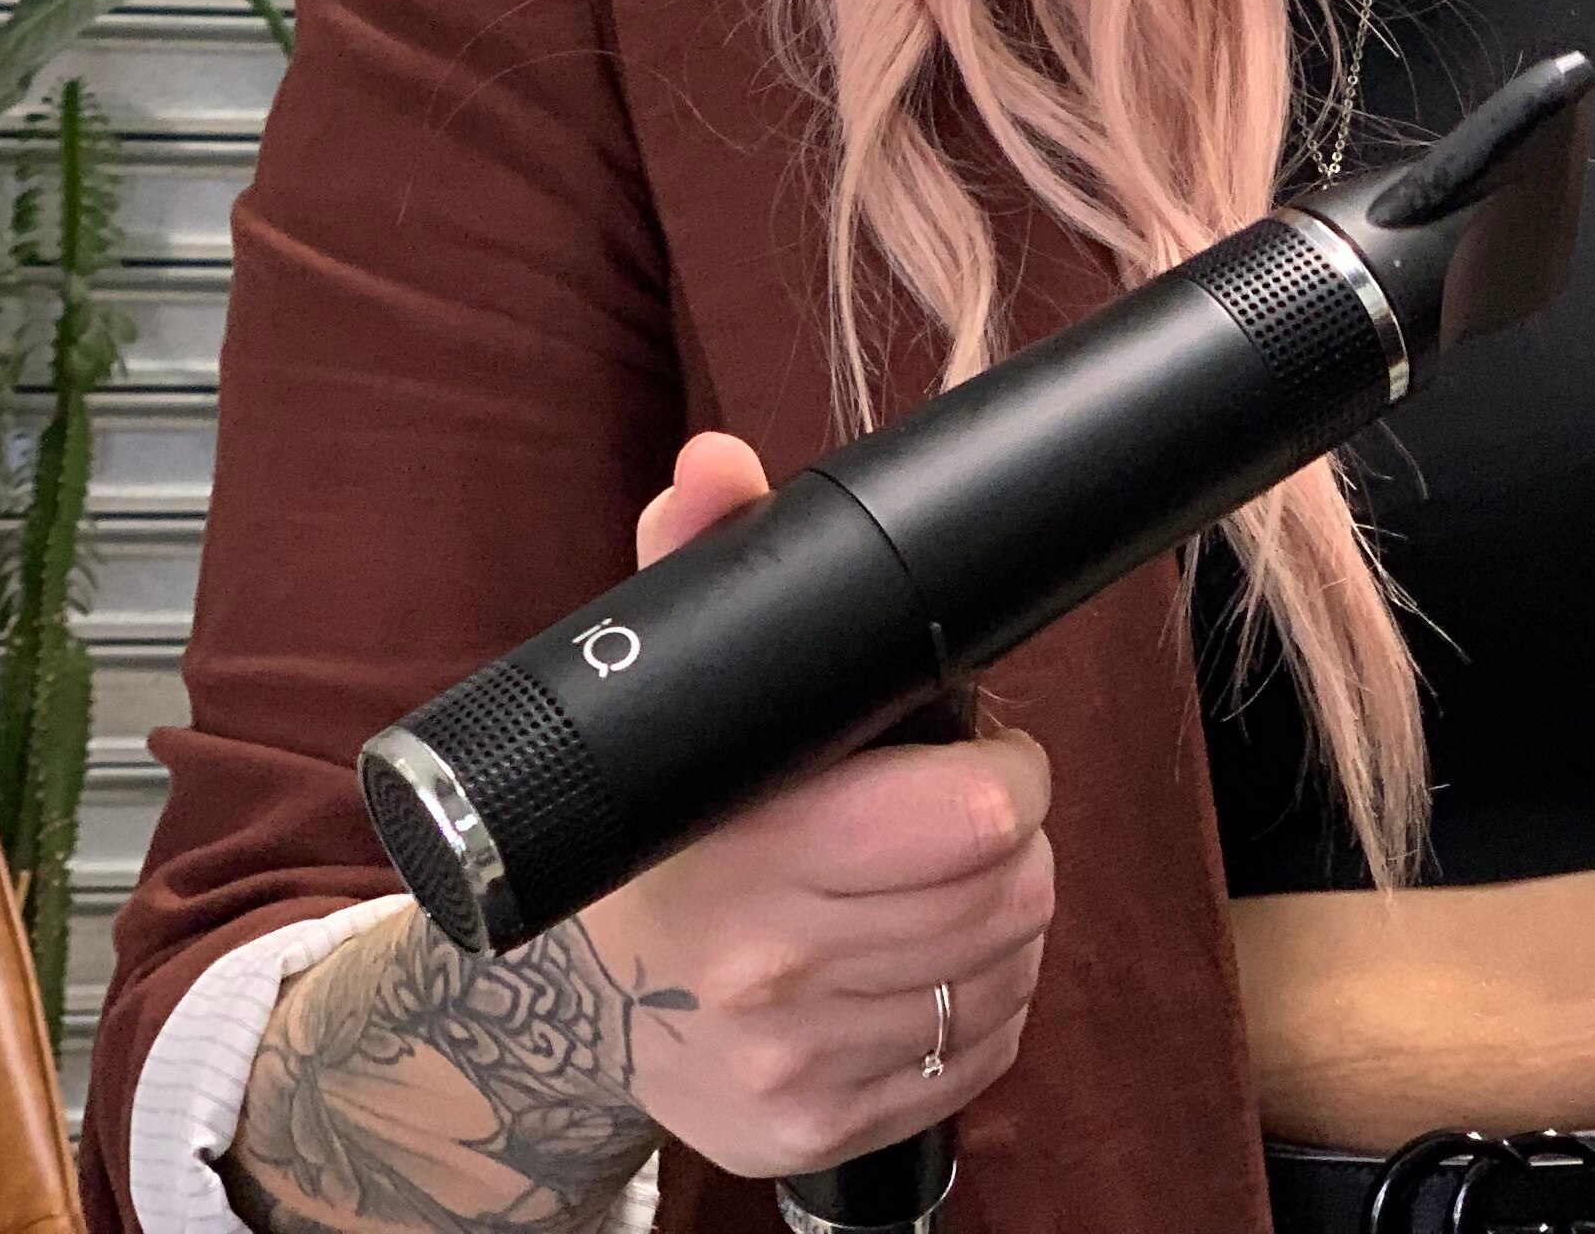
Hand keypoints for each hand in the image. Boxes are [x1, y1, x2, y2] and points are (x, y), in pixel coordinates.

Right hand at [570, 432, 1056, 1179]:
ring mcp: (796, 1064)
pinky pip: (984, 1055)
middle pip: (1012, 894)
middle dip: (1008, 840)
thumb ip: (702, 562)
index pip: (975, 819)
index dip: (1007, 773)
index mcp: (742, 849)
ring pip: (1010, 970)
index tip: (979, 753)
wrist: (581, 1004)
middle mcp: (766, 971)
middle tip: (958, 813)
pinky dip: (977, 1004)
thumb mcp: (673, 691)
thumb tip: (717, 463)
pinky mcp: (820, 1131)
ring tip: (927, 884)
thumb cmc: (666, 827)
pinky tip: (913, 965)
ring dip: (997, 922)